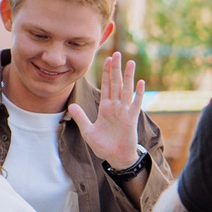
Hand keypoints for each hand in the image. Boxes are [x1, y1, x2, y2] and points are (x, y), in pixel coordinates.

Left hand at [70, 50, 142, 170]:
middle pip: (116, 83)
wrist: (116, 158)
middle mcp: (116, 107)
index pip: (106, 86)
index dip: (106, 72)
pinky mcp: (131, 119)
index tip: (107, 58)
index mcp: (106, 108)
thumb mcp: (88, 131)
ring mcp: (124, 112)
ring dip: (128, 76)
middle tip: (117, 53)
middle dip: (116, 68)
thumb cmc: (103, 146)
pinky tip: (140, 83)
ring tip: (130, 62)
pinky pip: (135, 104)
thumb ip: (81, 117)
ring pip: (126, 90)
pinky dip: (138, 93)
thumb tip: (70, 105)